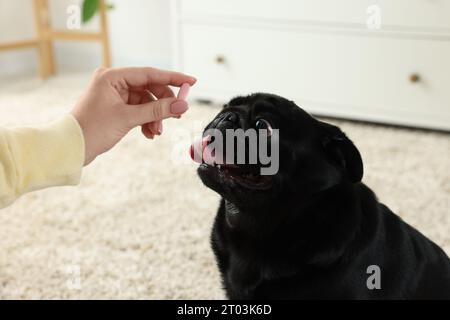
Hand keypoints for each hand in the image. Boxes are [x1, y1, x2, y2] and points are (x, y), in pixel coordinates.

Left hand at [71, 67, 195, 165]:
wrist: (71, 148)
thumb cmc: (92, 130)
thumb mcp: (128, 119)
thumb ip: (157, 111)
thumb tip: (182, 105)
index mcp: (112, 77)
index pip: (149, 73)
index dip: (172, 78)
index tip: (191, 82)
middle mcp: (113, 82)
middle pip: (149, 88)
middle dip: (163, 104)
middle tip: (177, 115)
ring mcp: (115, 96)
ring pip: (146, 102)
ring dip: (154, 117)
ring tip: (157, 132)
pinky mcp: (116, 108)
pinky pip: (139, 111)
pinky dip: (146, 121)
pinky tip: (148, 133)